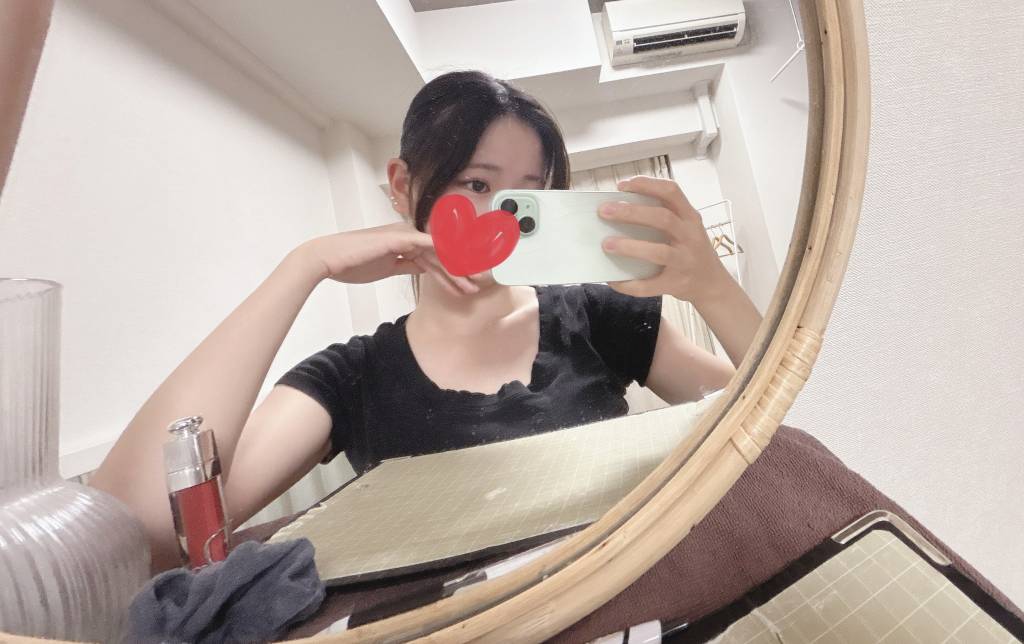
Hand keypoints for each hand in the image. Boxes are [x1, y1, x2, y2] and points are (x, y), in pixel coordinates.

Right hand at [299, 222, 477, 296]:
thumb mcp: (386, 267)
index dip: (450, 272)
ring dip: (455, 271)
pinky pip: (429, 246)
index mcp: (404, 241)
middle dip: (459, 273)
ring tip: (469, 288)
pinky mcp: (400, 237)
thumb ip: (405, 265)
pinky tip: (458, 269)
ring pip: (438, 253)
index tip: (464, 286)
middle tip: (475, 288)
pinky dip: (445, 257)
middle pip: (440, 254)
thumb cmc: (352, 263)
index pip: (434, 257)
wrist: (329, 258)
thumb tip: (422, 269)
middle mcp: (408, 234)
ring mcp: (404, 234)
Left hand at [598, 176, 729, 303]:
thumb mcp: (686, 228)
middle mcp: (690, 236)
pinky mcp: (676, 284)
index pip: (671, 192)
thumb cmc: (691, 251)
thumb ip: (664, 217)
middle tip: (604, 211)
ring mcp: (685, 261)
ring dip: (630, 247)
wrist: (712, 284)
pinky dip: (629, 283)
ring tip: (607, 244)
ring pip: (658, 252)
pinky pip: (650, 285)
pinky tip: (613, 280)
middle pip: (662, 218)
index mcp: (690, 217)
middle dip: (631, 213)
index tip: (622, 186)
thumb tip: (619, 209)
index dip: (646, 185)